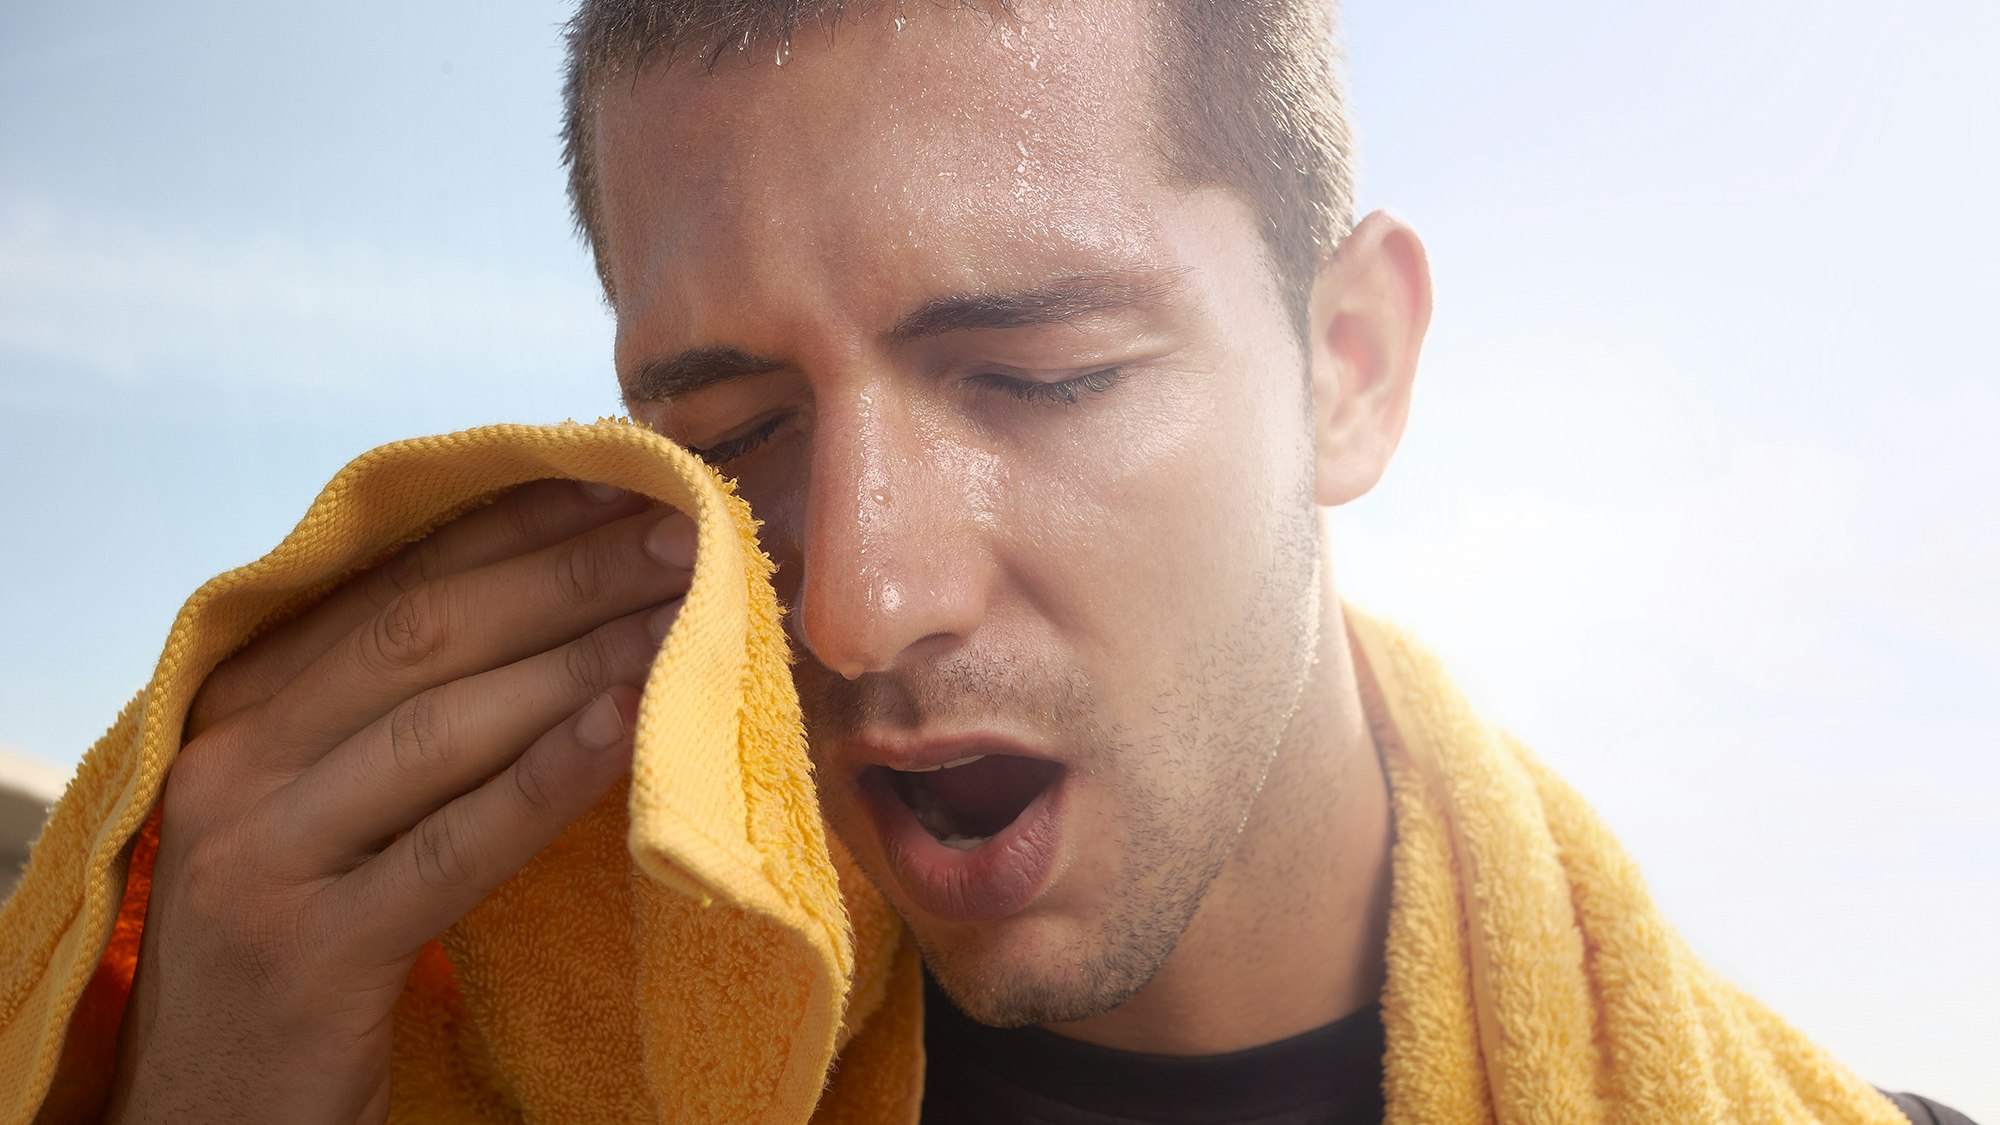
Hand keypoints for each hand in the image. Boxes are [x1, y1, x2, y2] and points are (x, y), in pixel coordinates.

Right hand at [102, 479, 695, 1123]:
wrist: (210, 1113)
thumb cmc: (300, 932)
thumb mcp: (328, 800)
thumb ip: (405, 704)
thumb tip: (558, 595)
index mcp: (242, 704)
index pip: (396, 581)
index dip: (516, 521)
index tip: (624, 475)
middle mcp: (235, 761)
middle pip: (426, 637)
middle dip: (568, 573)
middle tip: (687, 530)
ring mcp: (262, 856)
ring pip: (443, 726)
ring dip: (580, 658)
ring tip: (685, 613)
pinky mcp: (312, 951)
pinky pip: (452, 848)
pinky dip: (545, 779)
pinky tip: (628, 724)